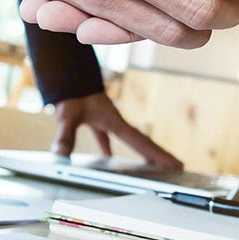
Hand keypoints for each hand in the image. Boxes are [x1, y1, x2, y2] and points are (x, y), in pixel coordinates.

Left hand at [52, 92, 182, 169]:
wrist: (66, 71)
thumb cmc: (71, 89)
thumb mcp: (67, 113)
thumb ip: (65, 134)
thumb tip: (60, 154)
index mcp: (115, 121)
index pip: (140, 142)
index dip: (158, 155)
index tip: (175, 165)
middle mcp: (115, 121)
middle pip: (142, 142)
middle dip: (158, 156)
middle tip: (177, 168)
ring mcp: (106, 120)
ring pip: (127, 140)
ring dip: (138, 153)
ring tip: (150, 168)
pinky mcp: (95, 119)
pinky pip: (105, 138)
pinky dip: (106, 149)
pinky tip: (106, 159)